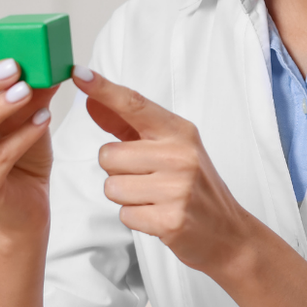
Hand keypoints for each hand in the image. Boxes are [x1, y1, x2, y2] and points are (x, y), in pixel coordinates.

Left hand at [73, 68, 260, 279]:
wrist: (228, 232)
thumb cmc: (195, 187)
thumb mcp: (170, 149)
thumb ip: (128, 127)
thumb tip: (93, 102)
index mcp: (179, 132)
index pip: (134, 104)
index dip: (104, 89)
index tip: (78, 74)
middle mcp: (180, 155)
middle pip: (108, 155)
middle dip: (118, 172)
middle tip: (148, 180)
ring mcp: (177, 188)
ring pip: (112, 187)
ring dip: (126, 197)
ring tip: (154, 199)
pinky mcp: (171, 220)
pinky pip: (124, 215)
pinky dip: (136, 219)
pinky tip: (159, 216)